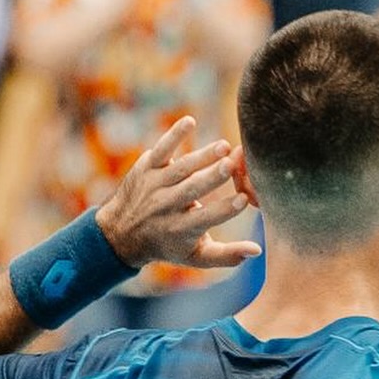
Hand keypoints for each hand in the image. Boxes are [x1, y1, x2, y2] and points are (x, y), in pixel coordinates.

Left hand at [95, 117, 260, 270]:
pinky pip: (161, 149)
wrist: (121, 234)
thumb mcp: (196, 257)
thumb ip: (227, 255)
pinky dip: (173, 135)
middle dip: (212, 177)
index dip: (225, 210)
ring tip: (223, 146)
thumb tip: (257, 250)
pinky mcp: (147, 167)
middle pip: (192, 190)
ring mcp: (155, 185)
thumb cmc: (170, 244)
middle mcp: (166, 206)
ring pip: (181, 169)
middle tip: (232, 164)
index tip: (243, 199)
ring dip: (202, 156)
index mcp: (181, 229)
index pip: (206, 218)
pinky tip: (190, 121)